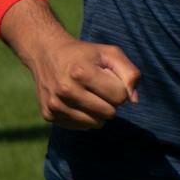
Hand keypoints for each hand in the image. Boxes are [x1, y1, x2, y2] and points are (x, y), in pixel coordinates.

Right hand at [0, 0, 140, 129]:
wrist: (45, 52)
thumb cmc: (84, 53)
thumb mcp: (110, 53)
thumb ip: (130, 73)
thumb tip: (133, 101)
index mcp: (81, 72)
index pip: (120, 97)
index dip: (119, 88)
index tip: (107, 78)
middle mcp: (66, 90)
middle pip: (109, 113)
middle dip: (109, 101)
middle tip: (97, 87)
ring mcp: (55, 104)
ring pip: (96, 123)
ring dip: (97, 111)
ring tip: (87, 94)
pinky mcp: (49, 114)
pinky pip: (81, 126)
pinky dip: (83, 116)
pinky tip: (75, 101)